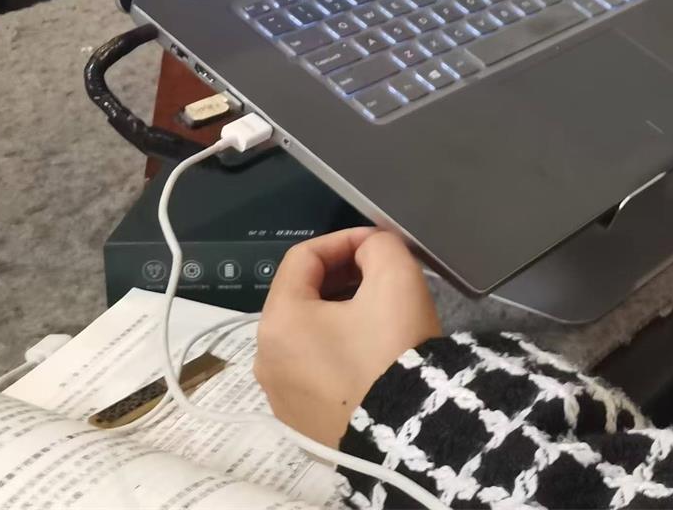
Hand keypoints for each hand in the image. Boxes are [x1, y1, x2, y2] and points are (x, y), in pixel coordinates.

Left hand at [255, 227, 441, 446]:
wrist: (407, 432)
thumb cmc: (393, 348)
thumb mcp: (396, 278)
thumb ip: (378, 246)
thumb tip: (367, 252)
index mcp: (278, 321)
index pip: (303, 258)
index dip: (344, 240)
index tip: (380, 243)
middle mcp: (265, 359)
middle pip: (299, 297)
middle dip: (340, 278)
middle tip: (381, 276)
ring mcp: (278, 396)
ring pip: (305, 335)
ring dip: (337, 314)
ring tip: (378, 314)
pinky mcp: (298, 422)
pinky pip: (311, 371)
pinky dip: (335, 352)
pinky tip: (369, 354)